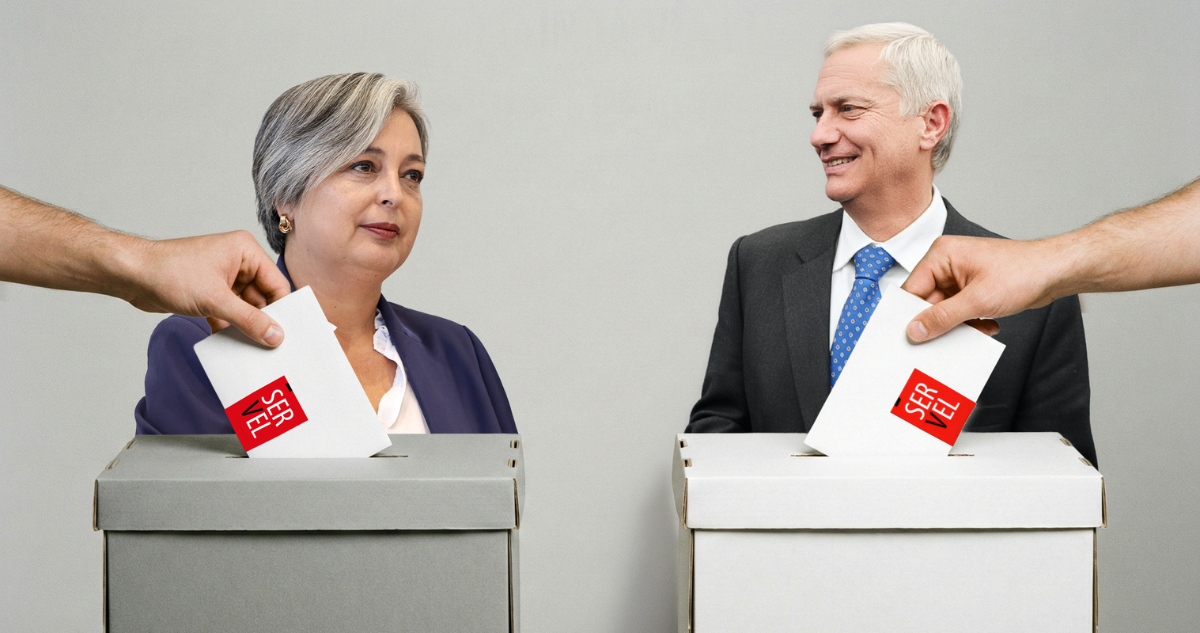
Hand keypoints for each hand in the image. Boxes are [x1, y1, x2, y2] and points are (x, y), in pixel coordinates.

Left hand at [126, 231, 289, 345]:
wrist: (131, 275)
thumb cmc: (169, 272)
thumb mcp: (216, 299)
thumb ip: (249, 320)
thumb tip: (276, 336)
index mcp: (245, 251)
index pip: (276, 284)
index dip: (282, 310)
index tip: (287, 335)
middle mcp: (237, 263)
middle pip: (262, 299)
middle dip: (262, 322)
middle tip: (270, 348)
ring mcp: (223, 278)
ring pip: (245, 309)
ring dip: (244, 328)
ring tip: (251, 350)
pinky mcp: (210, 293)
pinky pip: (229, 314)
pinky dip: (229, 328)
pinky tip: (230, 346)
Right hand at [901, 235, 1063, 342]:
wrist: (1056, 272)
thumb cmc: (1024, 271)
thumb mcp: (977, 300)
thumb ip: (942, 317)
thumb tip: (915, 329)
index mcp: (942, 255)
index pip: (912, 289)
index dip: (911, 314)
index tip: (911, 337)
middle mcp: (948, 263)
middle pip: (928, 301)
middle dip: (940, 322)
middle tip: (946, 338)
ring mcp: (961, 276)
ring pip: (945, 309)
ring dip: (959, 324)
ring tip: (976, 328)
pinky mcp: (973, 287)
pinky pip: (960, 310)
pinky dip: (970, 322)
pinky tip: (986, 324)